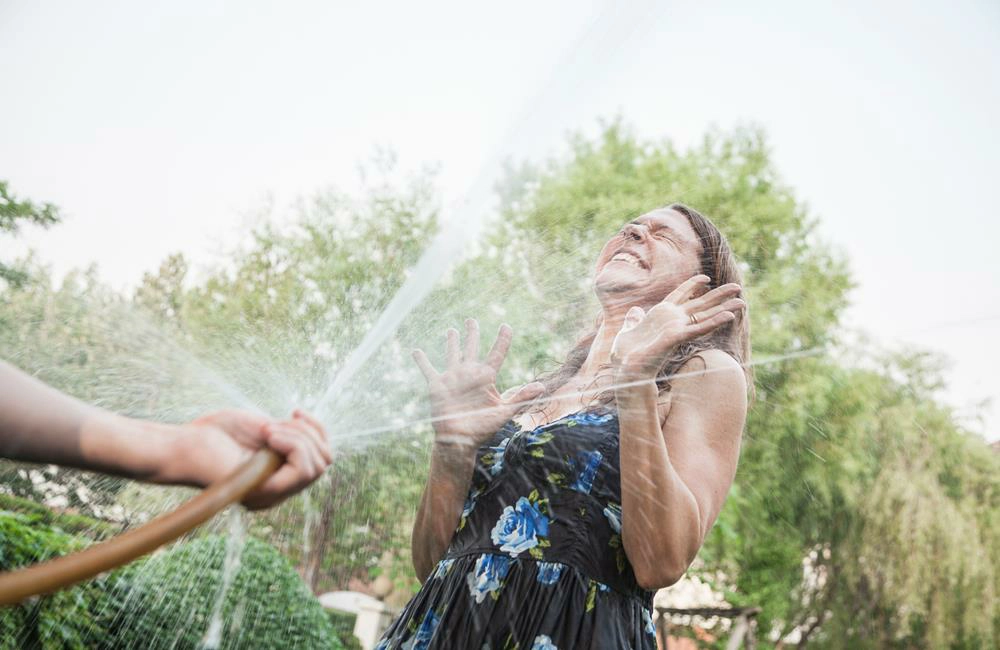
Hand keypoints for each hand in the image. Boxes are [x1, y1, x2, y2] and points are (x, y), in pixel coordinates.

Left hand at [175, 409, 331, 509]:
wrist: (183, 445)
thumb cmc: (215, 434)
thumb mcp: (263, 427)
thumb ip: (289, 434)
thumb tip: (315, 434)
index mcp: (279, 474)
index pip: (321, 459)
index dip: (317, 431)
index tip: (294, 412)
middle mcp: (279, 489)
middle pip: (324, 463)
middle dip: (310, 433)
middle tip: (276, 424)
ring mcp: (273, 494)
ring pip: (317, 466)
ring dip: (299, 438)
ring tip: (268, 430)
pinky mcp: (264, 493)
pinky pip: (302, 470)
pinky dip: (293, 444)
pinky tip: (268, 434)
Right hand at [413, 319, 543, 452]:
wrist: (459, 440)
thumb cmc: (482, 428)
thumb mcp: (503, 411)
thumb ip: (521, 398)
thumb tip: (542, 387)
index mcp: (486, 378)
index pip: (496, 354)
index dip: (502, 340)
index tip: (506, 326)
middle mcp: (469, 374)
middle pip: (472, 348)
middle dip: (472, 333)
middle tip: (471, 320)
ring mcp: (453, 378)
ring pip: (452, 354)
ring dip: (451, 342)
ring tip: (451, 330)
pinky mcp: (437, 385)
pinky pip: (428, 370)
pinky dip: (422, 360)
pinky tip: (416, 351)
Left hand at [611, 275, 744, 380]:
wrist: (624, 368)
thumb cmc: (625, 354)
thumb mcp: (628, 330)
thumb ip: (634, 320)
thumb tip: (634, 311)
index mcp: (661, 315)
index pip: (680, 295)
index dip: (692, 285)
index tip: (706, 278)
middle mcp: (673, 321)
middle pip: (700, 304)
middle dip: (719, 295)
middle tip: (738, 287)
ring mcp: (676, 328)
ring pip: (705, 315)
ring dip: (724, 308)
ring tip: (742, 301)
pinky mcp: (676, 337)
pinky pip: (698, 328)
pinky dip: (714, 322)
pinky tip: (728, 316)